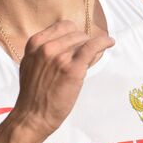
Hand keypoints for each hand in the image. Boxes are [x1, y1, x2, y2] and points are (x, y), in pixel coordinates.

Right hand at [11, 20, 114, 139]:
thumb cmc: (33, 93)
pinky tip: (110, 42)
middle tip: (84, 54)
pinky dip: (103, 42)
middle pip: (74, 32)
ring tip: (92, 56)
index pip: (62, 26)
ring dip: (91, 46)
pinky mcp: (73, 69)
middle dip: (82, 41)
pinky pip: (92, 47)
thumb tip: (70, 41)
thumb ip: (45, 50)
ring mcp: (60, 57)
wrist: (32, 116)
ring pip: (84, 40)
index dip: (72, 33)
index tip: (78, 40)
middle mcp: (47, 47)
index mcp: (35, 43)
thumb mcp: (32, 64)